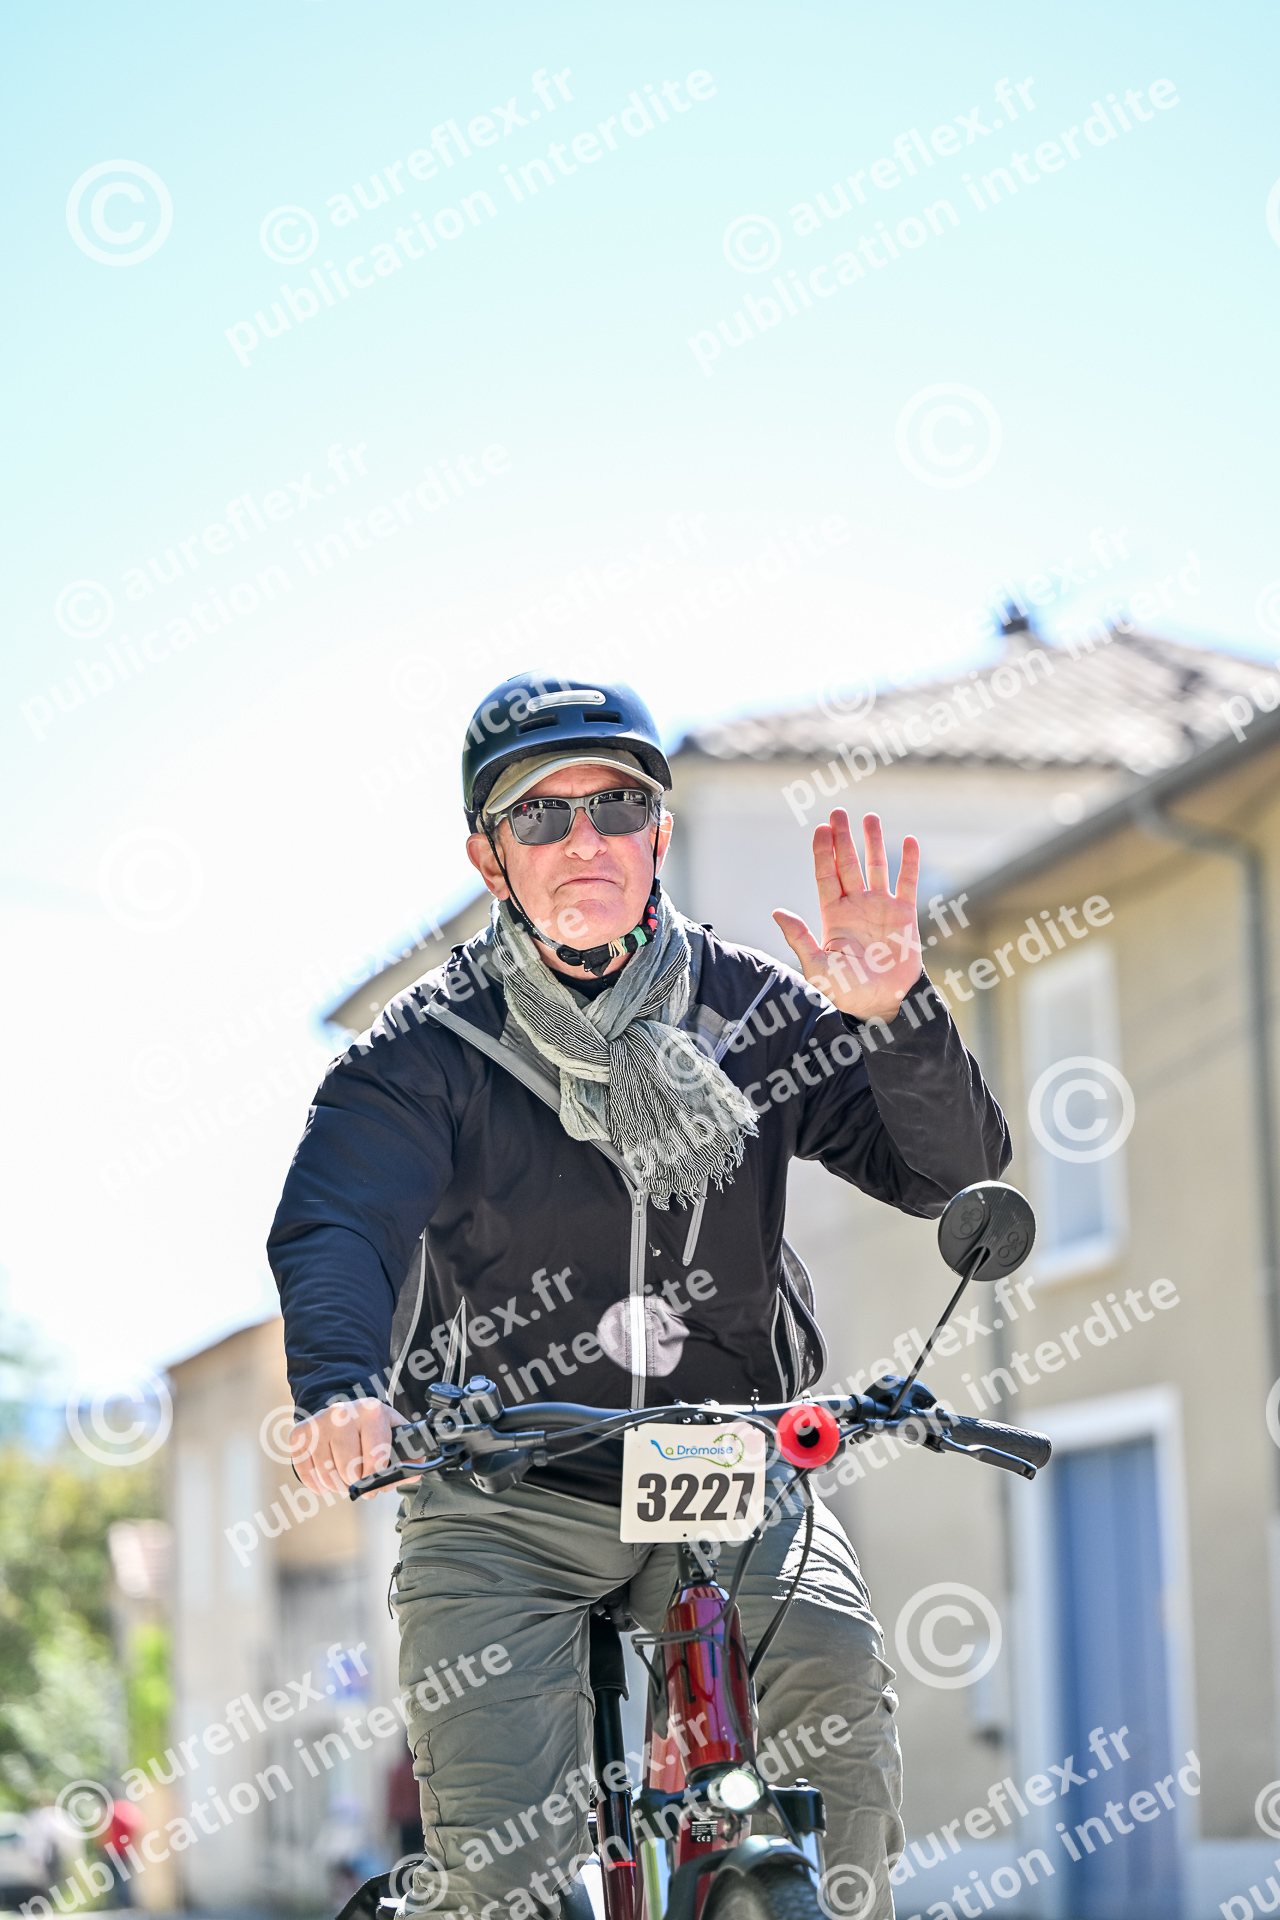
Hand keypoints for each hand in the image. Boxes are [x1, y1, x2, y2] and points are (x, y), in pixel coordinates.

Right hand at [290, 1398, 410, 1501]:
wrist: (343, 1410)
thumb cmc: (372, 1426)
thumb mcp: (395, 1431)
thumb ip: (409, 1454)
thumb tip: (412, 1474)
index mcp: (371, 1411)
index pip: (375, 1458)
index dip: (377, 1479)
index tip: (377, 1483)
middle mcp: (342, 1414)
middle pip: (349, 1470)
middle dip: (357, 1484)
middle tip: (361, 1482)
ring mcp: (318, 1424)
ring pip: (327, 1475)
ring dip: (338, 1486)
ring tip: (346, 1477)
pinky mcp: (300, 1435)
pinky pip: (307, 1474)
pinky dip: (318, 1484)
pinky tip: (328, 1476)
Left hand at [774, 811, 921, 1021]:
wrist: (881, 1004)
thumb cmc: (845, 990)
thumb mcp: (817, 966)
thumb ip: (800, 938)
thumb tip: (777, 912)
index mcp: (833, 915)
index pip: (826, 876)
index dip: (823, 852)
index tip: (820, 829)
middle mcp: (856, 905)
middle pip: (848, 864)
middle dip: (843, 839)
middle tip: (838, 813)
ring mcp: (881, 908)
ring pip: (876, 867)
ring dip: (873, 842)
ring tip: (869, 817)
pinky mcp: (905, 915)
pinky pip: (907, 883)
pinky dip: (910, 863)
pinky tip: (909, 841)